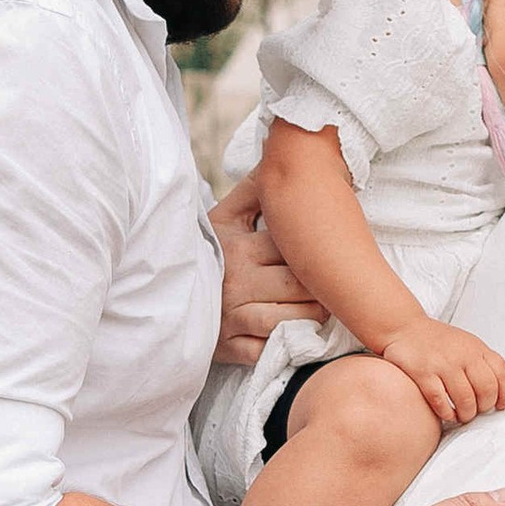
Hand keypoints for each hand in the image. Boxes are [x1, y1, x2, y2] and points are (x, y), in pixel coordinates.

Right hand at [211, 170, 324, 364]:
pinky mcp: (228, 348)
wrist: (164, 297)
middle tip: (340, 284)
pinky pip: (270, 350)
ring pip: (291, 319)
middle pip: (298, 283)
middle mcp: (233, 281)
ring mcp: (230, 317)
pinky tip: (303, 336)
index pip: (290, 246)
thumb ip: (254, 189)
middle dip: (323, 286)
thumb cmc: (207, 254)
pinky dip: (291, 345)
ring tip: (325, 308)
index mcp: (235, 246)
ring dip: (315, 315)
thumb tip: (282, 155)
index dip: (316, 250)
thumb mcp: (222, 217)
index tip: (334, 251)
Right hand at [379, 315, 504, 426]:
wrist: (404, 327)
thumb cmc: (438, 341)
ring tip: (461, 416)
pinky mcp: (423, 373)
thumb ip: (482, 362)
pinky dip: (446, 413)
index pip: (502, 374)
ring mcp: (443, 364)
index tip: (500, 406)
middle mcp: (463, 355)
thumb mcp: (466, 344)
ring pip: (465, 399)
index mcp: (477, 348)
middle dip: (483, 408)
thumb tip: (499, 392)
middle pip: (486, 390)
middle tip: (475, 412)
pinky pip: (440, 401)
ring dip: (466, 414)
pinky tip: (446, 414)